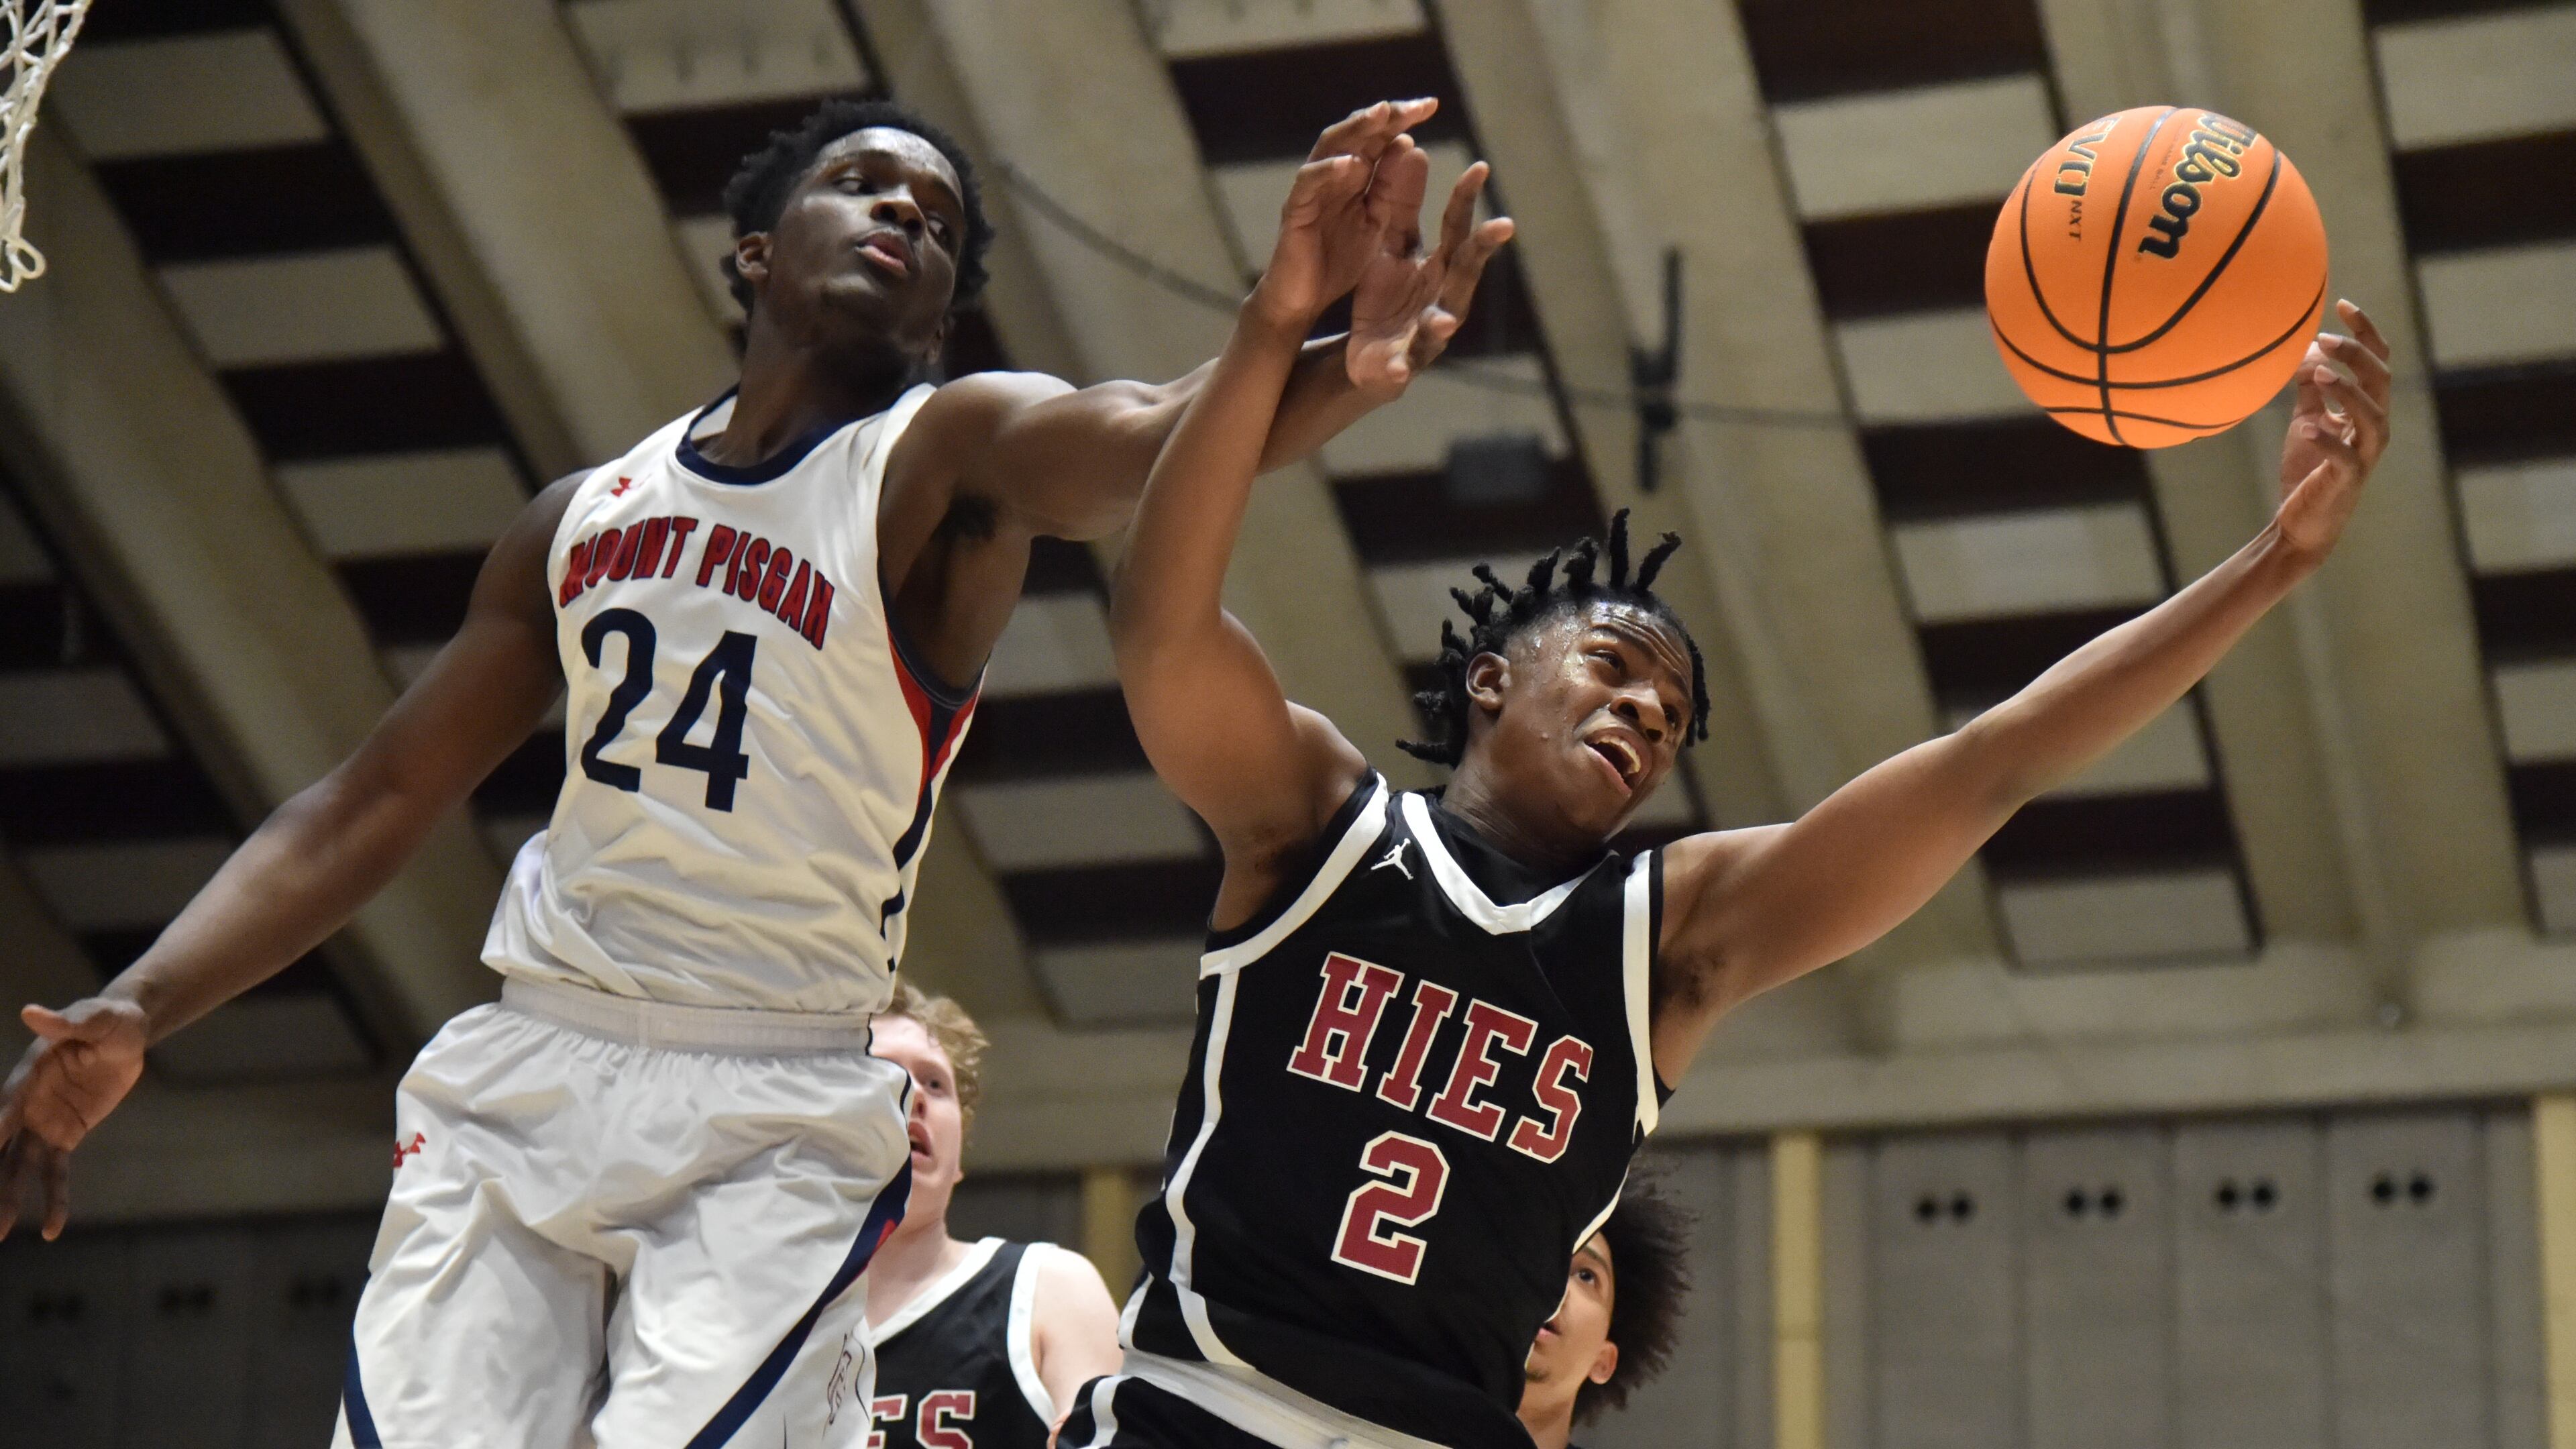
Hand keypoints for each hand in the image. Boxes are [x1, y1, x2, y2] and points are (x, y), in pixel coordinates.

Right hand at [0, 997, 147, 1240]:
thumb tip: (32, 1013)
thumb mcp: (96, 1018)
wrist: (126, 1033)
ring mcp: (43, 1123)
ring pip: (20, 1166)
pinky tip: (53, 1229)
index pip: (4, 1106)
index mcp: (28, 1076)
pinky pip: (56, 1172)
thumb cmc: (109, 1020)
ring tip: (1, 1232)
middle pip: (2, 1146)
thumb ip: (67, 1022)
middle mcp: (26, 1104)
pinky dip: (54, 1198)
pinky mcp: (65, 1135)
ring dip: (9, 1197)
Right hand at [1249, 99, 1438, 328]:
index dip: (1401, 120)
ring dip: (1356, 129)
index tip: (1431, 105)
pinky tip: (1351, 164)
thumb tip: (1407, 145)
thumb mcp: (1374, 221)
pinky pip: (1309, 184)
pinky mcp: (1295, 211)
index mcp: (1354, 177)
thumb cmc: (1336, 260)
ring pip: (1330, 148)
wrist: (1303, 300)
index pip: (1377, 138)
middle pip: (1357, 134)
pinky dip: (1328, 171)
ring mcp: (1311, 190)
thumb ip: (1388, 188)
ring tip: (1382, 115)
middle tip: (1415, 106)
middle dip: (1385, 117)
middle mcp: (1331, 175)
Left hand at [1348, 157, 1515, 395]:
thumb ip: (1403, 207)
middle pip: (1466, 272)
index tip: (1479, 167)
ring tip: (1443, 321)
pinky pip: (1403, 366)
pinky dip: (1400, 368)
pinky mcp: (1403, 364)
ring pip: (1442, 324)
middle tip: (1503, 225)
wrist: (1369, 355)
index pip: (1458, 229)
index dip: (1467, 201)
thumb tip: (1413, 148)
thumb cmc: (1388, 297)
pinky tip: (1397, 369)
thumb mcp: (1393, 246)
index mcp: (1442, 268)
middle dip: (1482, 250)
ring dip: (1443, 322)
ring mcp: (1428, 334)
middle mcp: (1445, 298)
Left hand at [2272, 299, 2391, 560]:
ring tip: (2319, 374)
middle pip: (2380, 380)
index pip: (2376, 361)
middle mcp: (2375, 426)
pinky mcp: (2348, 479)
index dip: (2364, 331)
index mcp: (2367, 408)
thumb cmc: (2308, 468)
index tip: (2342, 304)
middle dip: (2356, 355)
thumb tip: (2305, 350)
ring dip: (2348, 391)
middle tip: (2324, 338)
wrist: (2301, 523)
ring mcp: (2365, 453)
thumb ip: (2309, 388)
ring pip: (2372, 414)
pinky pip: (2345, 455)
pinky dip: (2327, 438)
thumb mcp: (2306, 419)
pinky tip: (2306, 426)